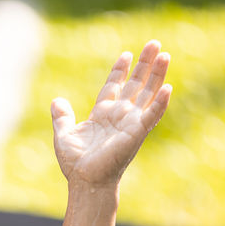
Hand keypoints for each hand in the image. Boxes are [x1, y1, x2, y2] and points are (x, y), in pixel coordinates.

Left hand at [51, 40, 171, 185]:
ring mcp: (130, 123)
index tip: (126, 54)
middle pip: (135, 84)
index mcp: (103, 114)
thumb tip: (56, 101)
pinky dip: (160, 103)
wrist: (85, 182)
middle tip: (154, 43)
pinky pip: (151, 116)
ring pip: (147, 94)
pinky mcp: (136, 133)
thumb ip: (62, 117)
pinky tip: (167, 87)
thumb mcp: (64, 135)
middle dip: (144, 64)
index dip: (120, 70)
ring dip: (157, 75)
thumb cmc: (76, 163)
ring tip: (165, 55)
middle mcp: (119, 116)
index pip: (114, 86)